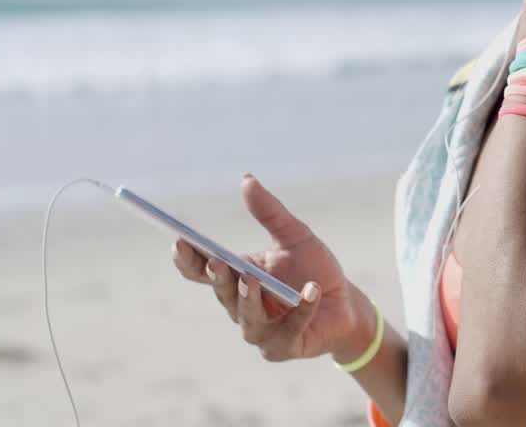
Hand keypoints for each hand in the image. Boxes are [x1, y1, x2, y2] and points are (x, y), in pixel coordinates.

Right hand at [170, 174, 369, 362]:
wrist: (345, 304)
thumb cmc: (314, 269)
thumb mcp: (294, 235)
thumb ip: (269, 211)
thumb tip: (246, 178)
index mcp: (237, 277)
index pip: (202, 272)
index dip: (188, 260)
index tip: (179, 240)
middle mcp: (241, 306)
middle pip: (222, 293)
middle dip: (217, 278)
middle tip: (217, 262)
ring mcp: (260, 331)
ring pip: (247, 317)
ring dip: (249, 298)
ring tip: (252, 278)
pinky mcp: (284, 347)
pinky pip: (289, 329)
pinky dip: (301, 309)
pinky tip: (311, 291)